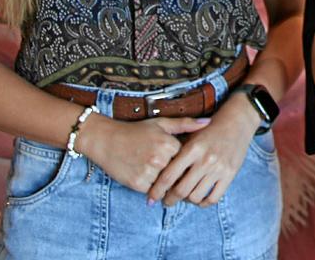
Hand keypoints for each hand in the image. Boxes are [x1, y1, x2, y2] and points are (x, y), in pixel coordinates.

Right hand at [77, 114, 208, 194]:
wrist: (106, 140)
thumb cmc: (136, 131)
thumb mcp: (161, 123)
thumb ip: (185, 124)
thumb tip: (208, 122)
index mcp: (168, 143)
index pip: (187, 159)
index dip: (184, 159)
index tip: (181, 158)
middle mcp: (160, 159)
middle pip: (178, 173)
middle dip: (177, 174)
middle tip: (167, 168)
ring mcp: (148, 173)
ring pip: (167, 184)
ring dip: (165, 183)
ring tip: (154, 171)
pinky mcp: (137, 184)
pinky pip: (153, 191)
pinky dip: (152, 188)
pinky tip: (145, 175)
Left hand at [147, 93, 261, 206]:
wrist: (237, 122)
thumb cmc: (209, 129)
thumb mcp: (191, 134)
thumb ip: (176, 152)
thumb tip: (159, 174)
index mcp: (192, 148)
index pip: (169, 176)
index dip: (157, 190)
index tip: (151, 197)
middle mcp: (205, 160)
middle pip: (181, 190)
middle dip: (169, 200)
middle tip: (166, 201)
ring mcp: (219, 168)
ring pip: (196, 196)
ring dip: (187, 201)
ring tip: (184, 197)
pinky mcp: (230, 175)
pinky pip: (213, 198)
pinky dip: (204, 203)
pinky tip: (199, 198)